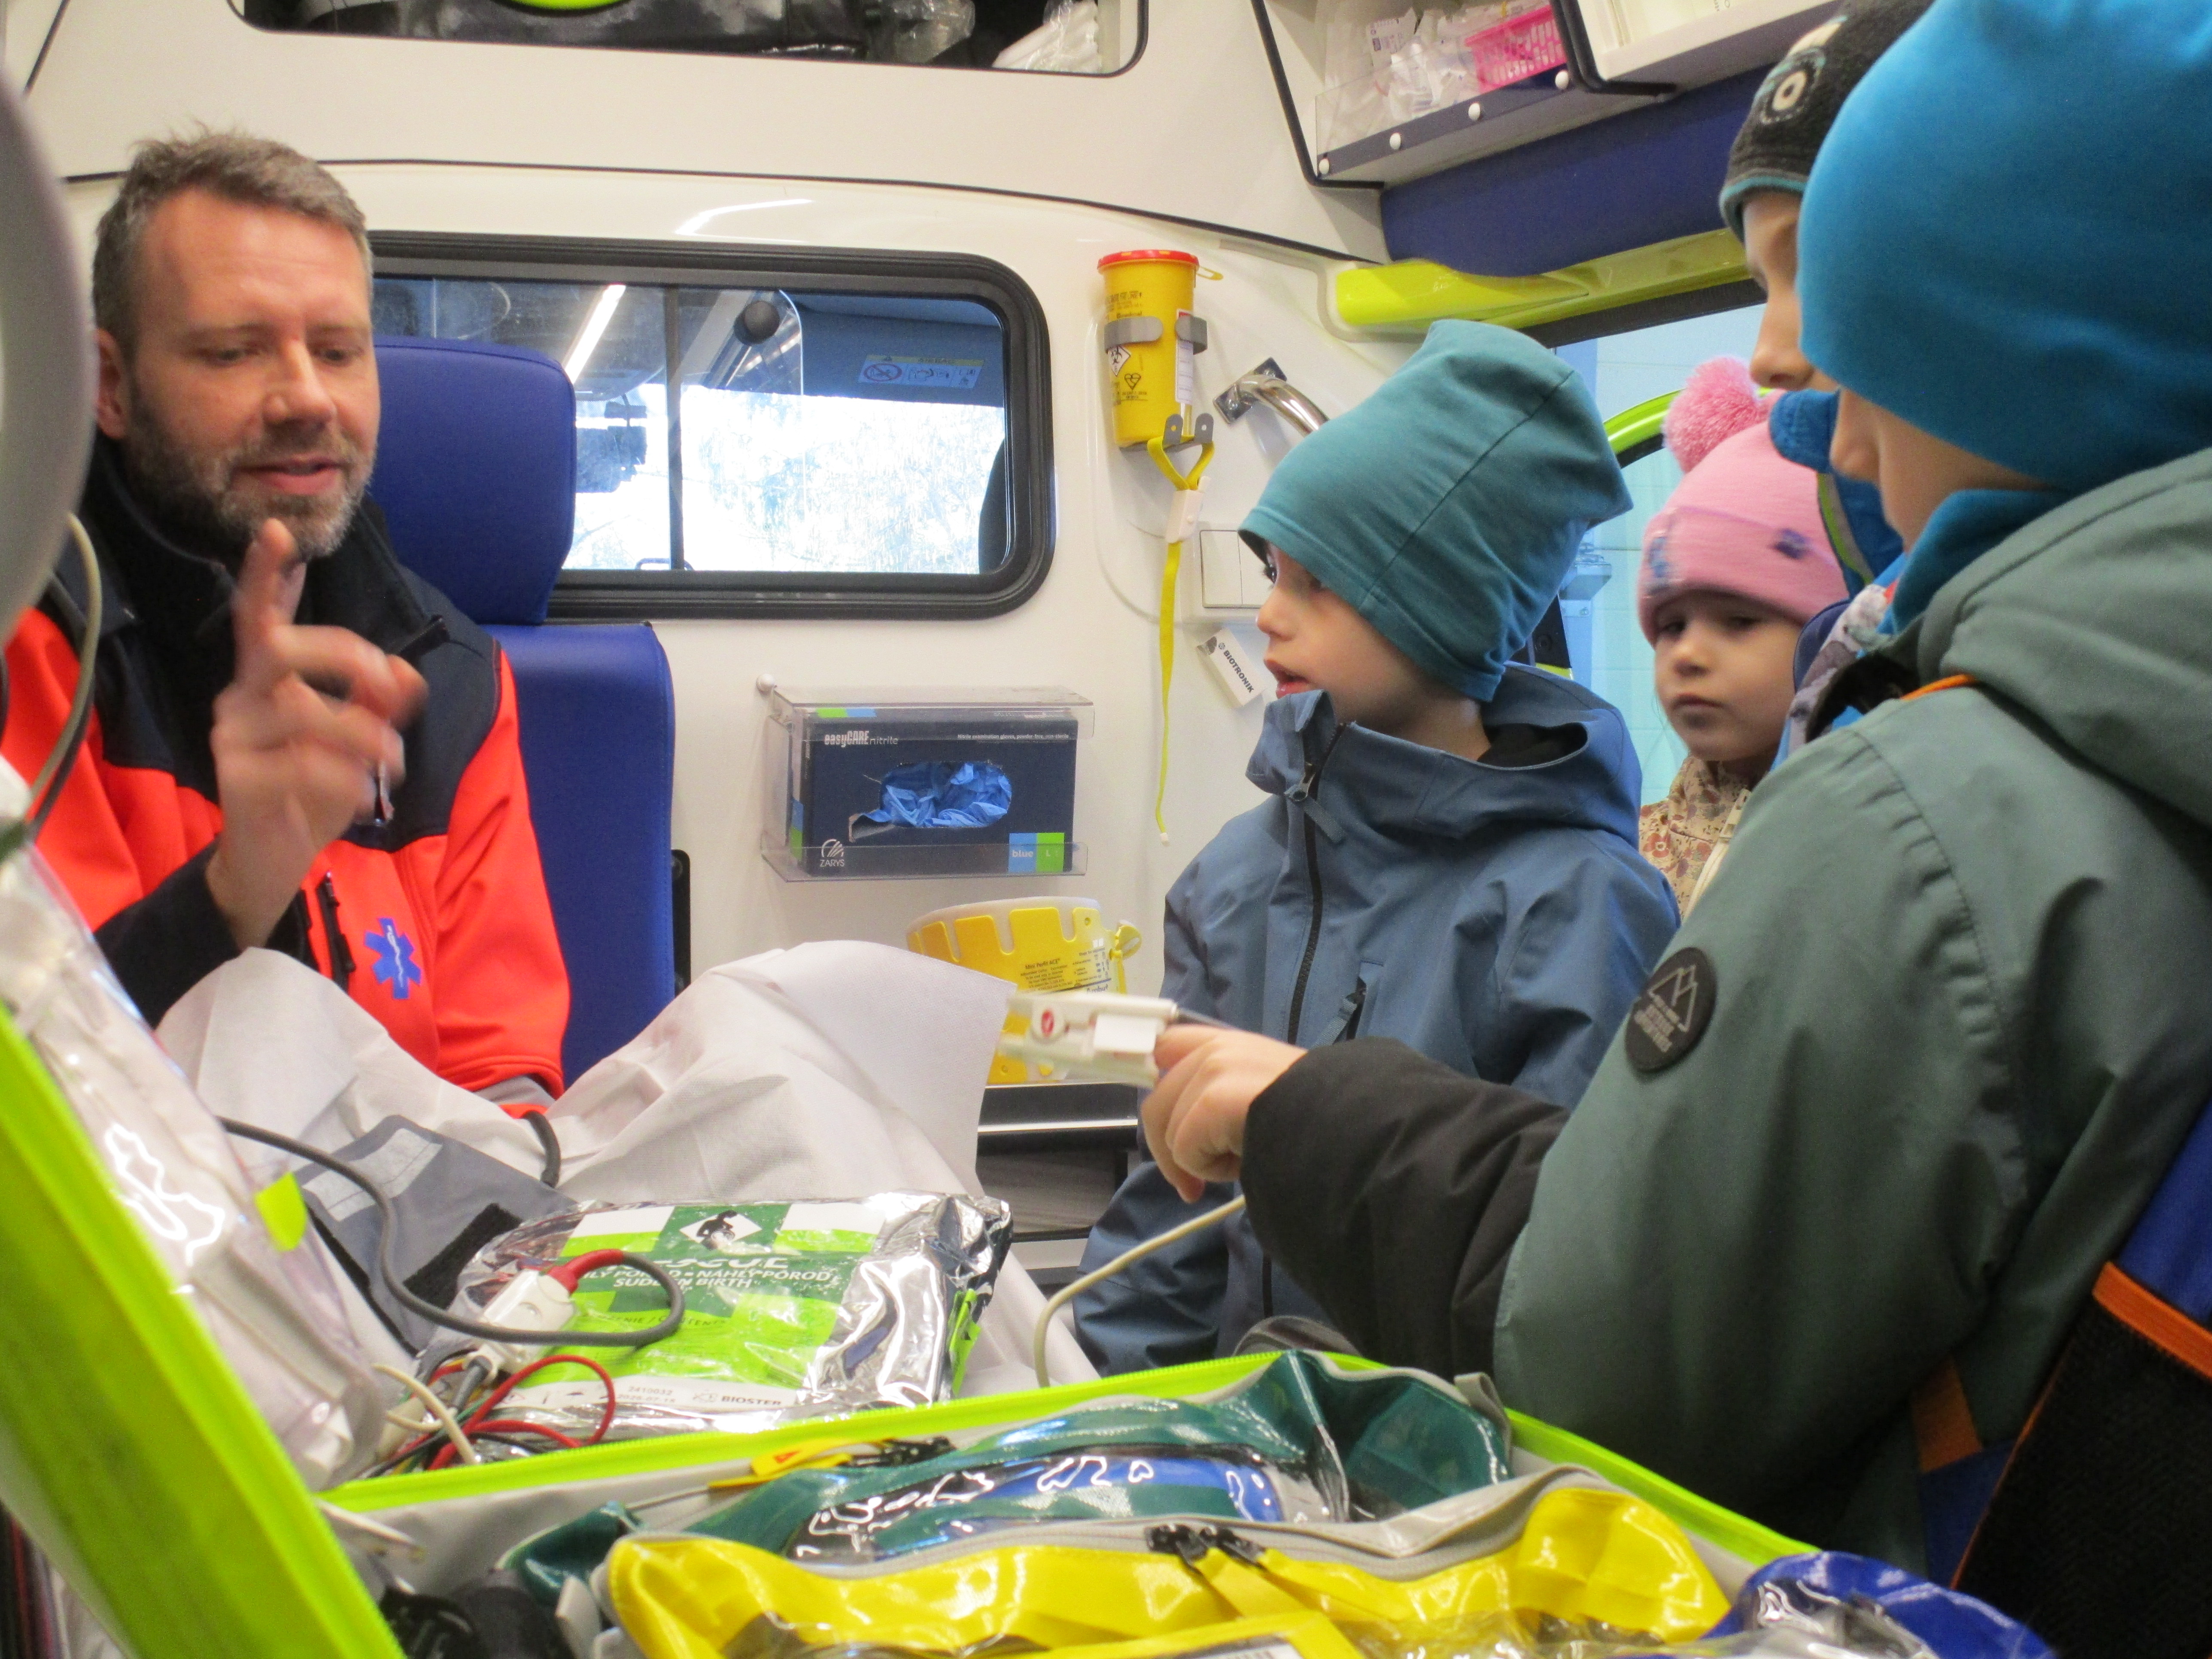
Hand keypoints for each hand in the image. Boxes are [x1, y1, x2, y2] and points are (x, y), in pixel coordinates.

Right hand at [204, 519, 425, 947]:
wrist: (274, 861)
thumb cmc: (312, 791)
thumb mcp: (358, 743)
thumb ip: (380, 704)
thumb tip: (409, 673)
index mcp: (265, 680)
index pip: (258, 615)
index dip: (264, 574)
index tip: (277, 531)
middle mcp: (240, 698)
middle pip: (281, 646)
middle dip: (345, 656)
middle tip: (387, 688)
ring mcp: (232, 737)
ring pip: (303, 709)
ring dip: (364, 733)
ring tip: (391, 760)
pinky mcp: (238, 779)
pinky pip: (303, 763)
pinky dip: (348, 777)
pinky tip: (362, 796)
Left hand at [1142, 1025, 1307, 1201]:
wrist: (1350, 1127)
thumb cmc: (1316, 1119)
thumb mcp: (1263, 1096)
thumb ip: (1223, 1096)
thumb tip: (1187, 1128)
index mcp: (1229, 1043)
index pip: (1166, 1046)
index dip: (1152, 1081)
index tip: (1154, 1120)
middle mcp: (1217, 1048)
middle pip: (1157, 1098)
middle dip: (1167, 1146)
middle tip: (1192, 1186)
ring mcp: (1213, 1069)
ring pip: (1168, 1128)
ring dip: (1197, 1160)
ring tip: (1238, 1165)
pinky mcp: (1211, 1100)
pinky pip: (1184, 1150)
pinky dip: (1207, 1169)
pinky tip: (1241, 1166)